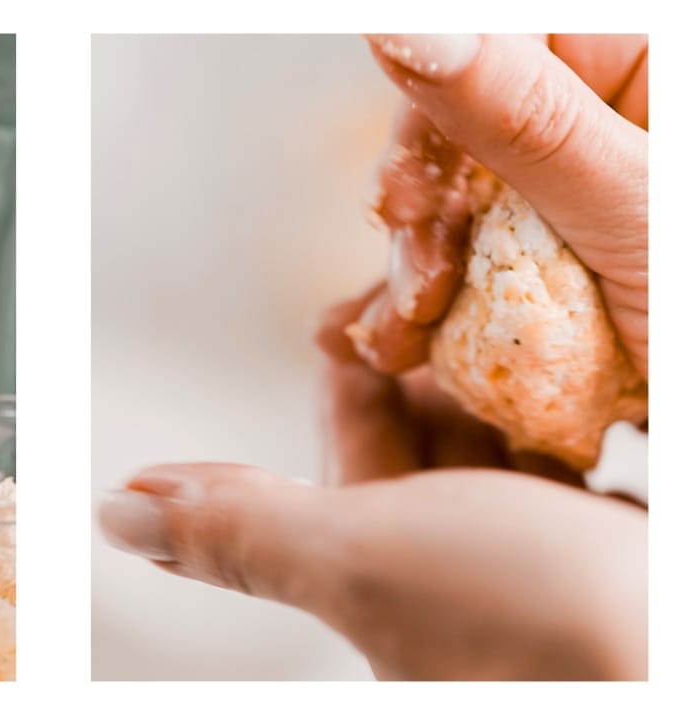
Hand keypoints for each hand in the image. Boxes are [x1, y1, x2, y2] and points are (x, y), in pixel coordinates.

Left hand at [98, 296, 646, 678]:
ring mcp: (543, 568)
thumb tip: (114, 514)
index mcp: (378, 587)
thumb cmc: (530, 617)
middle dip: (421, 368)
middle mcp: (455, 581)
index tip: (341, 321)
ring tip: (503, 308)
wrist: (676, 651)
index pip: (334, 468)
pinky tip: (584, 378)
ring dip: (497, 379)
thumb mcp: (357, 559)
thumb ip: (241, 530)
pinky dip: (575, 410)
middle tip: (430, 291)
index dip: (336, 387)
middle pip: (422, 448)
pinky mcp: (616, 555)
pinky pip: (578, 461)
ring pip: (501, 447)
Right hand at [357, 34, 647, 377]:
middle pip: (457, 127)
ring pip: (452, 202)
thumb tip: (403, 24)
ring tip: (403, 340)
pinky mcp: (553, 263)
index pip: (499, 46)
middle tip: (418, 282)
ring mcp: (575, 197)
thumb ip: (519, 114)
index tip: (403, 200)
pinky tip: (402, 345)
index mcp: (648, 70)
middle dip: (421, 211)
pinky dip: (426, 307)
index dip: (429, 116)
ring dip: (411, 272)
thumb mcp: (636, 209)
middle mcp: (607, 122)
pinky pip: (468, 263)